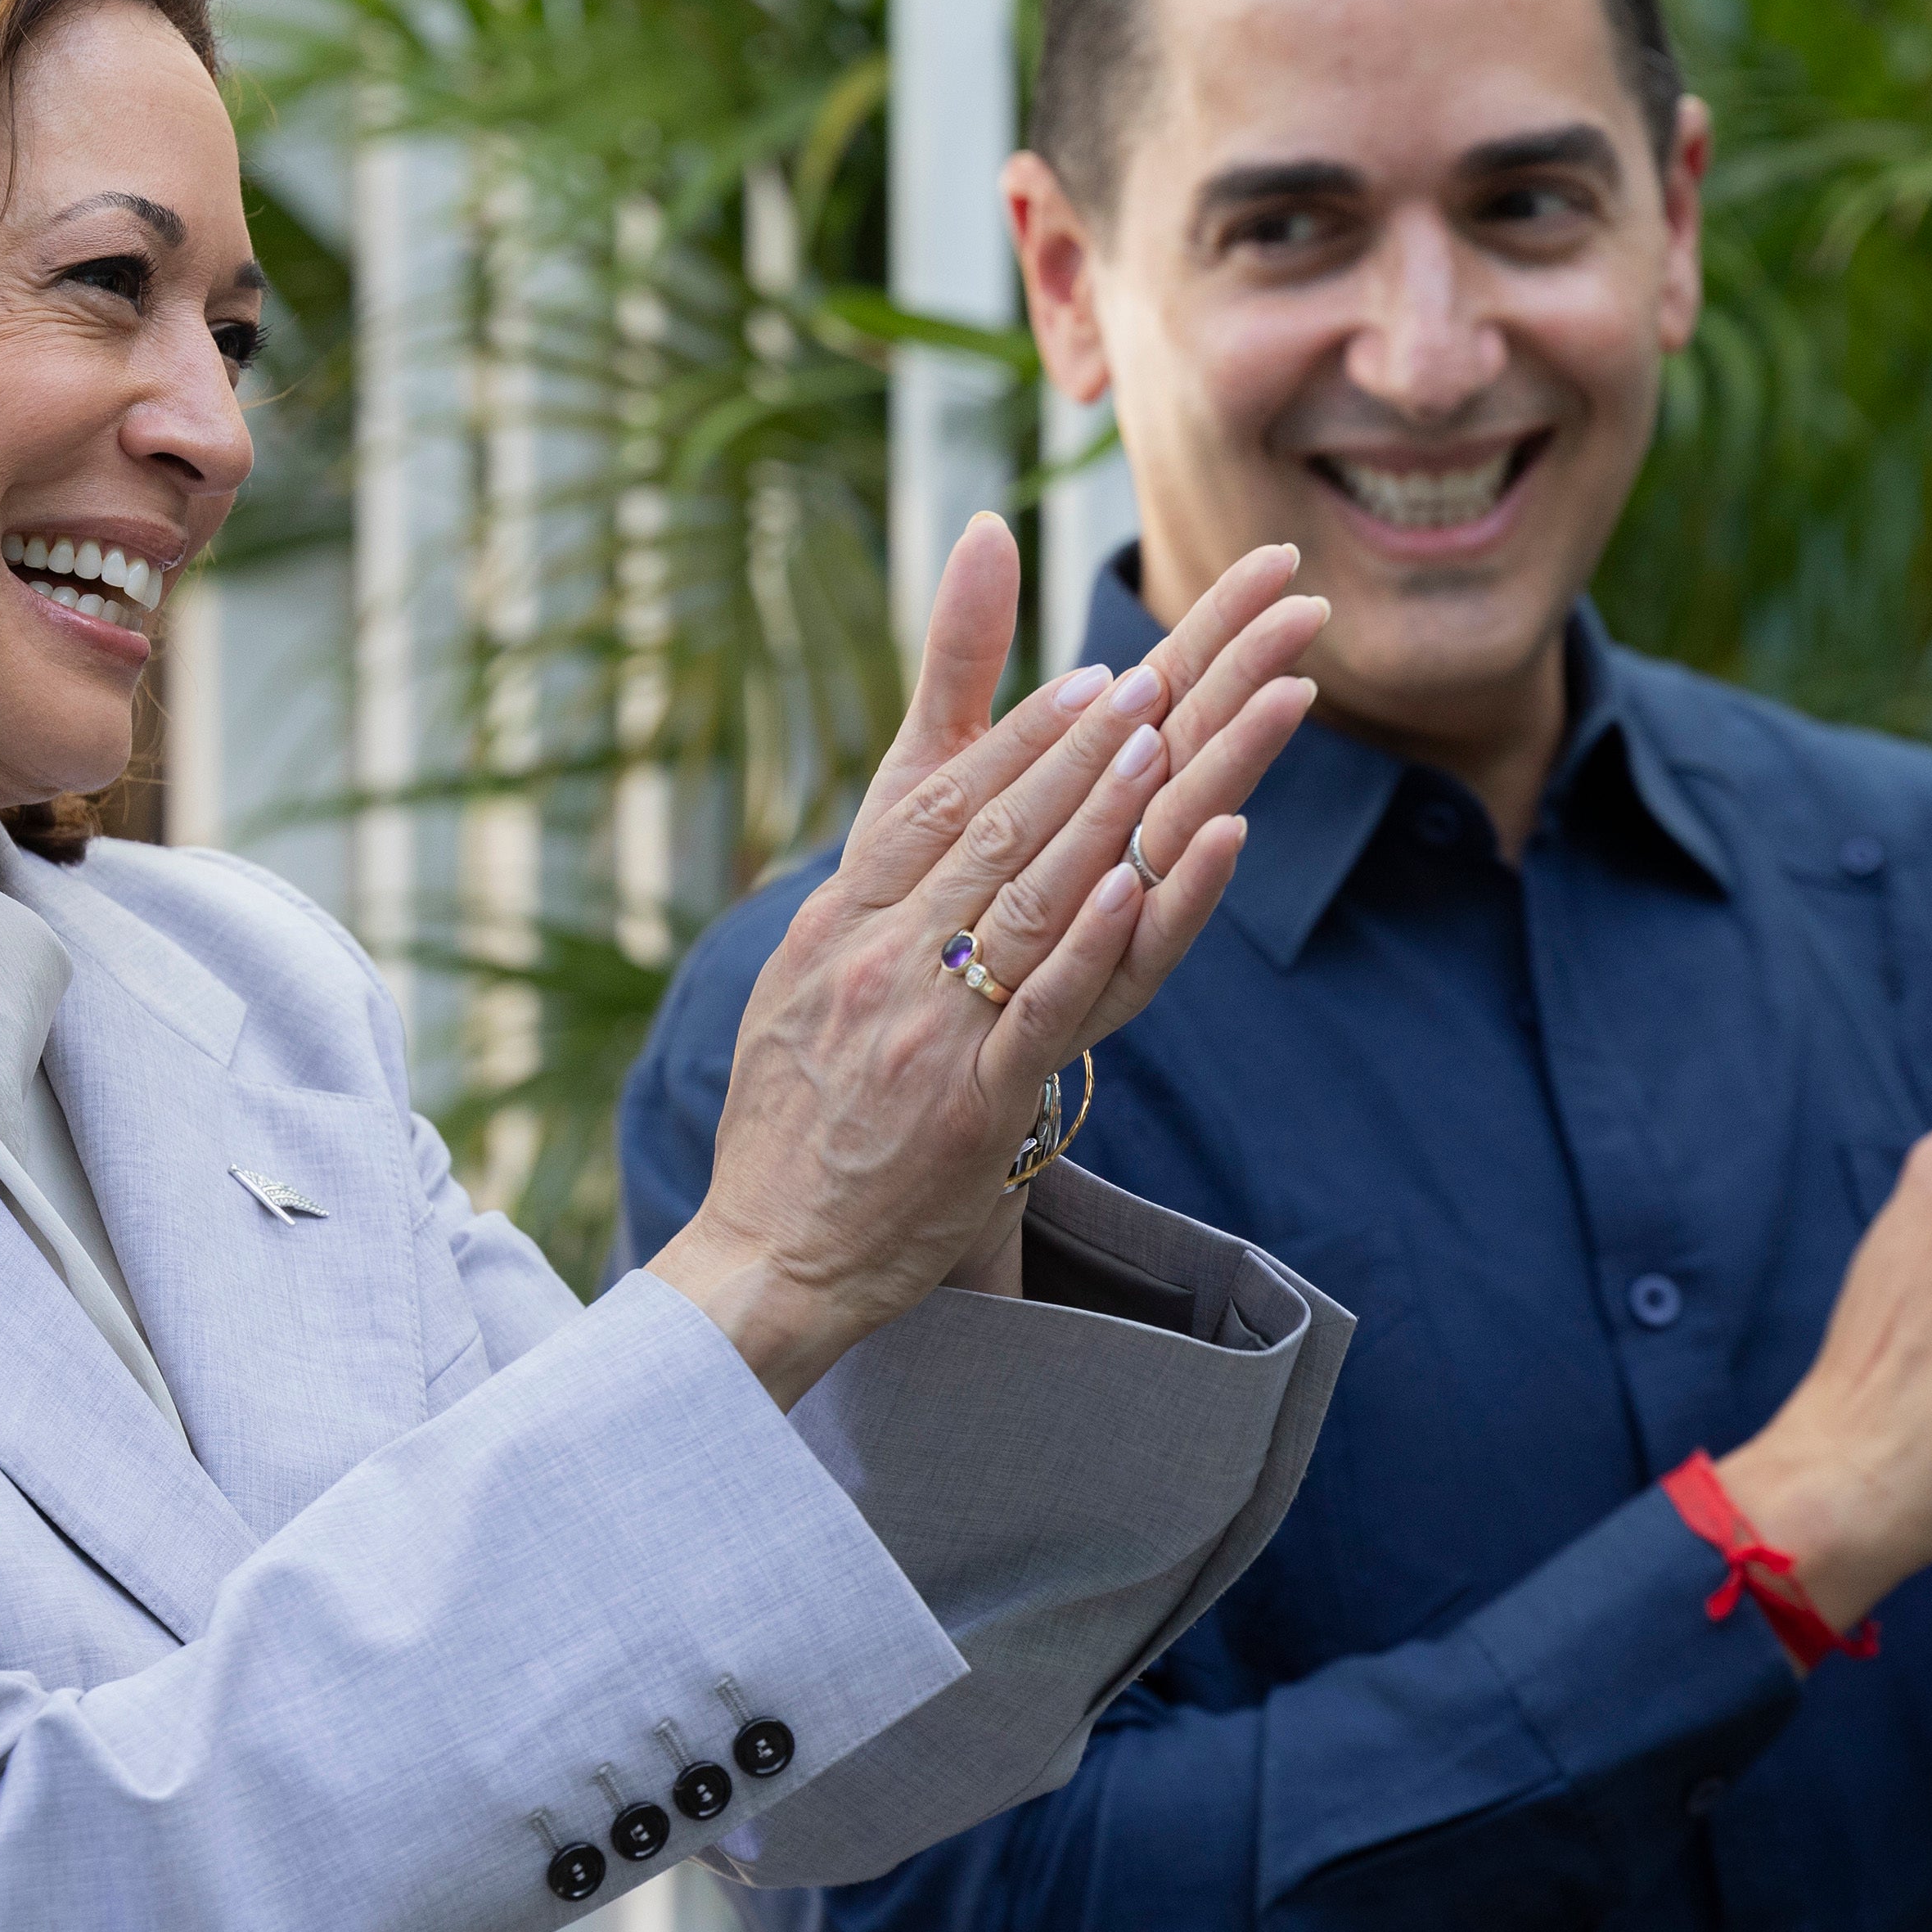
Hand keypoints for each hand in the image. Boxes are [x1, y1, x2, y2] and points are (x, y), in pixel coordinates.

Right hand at [651, 517, 1324, 1401]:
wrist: (768, 1254)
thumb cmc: (792, 1124)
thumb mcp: (801, 985)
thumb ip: (863, 900)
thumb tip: (907, 835)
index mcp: (839, 927)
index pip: (935, 804)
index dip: (1017, 736)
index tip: (1086, 677)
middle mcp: (877, 962)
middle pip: (988, 831)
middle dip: (1075, 748)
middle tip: (1149, 676)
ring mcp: (923, 1031)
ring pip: (1021, 900)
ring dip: (1096, 812)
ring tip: (1163, 740)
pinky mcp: (969, 1104)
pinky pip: (1038, 1007)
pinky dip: (1089, 940)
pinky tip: (1137, 882)